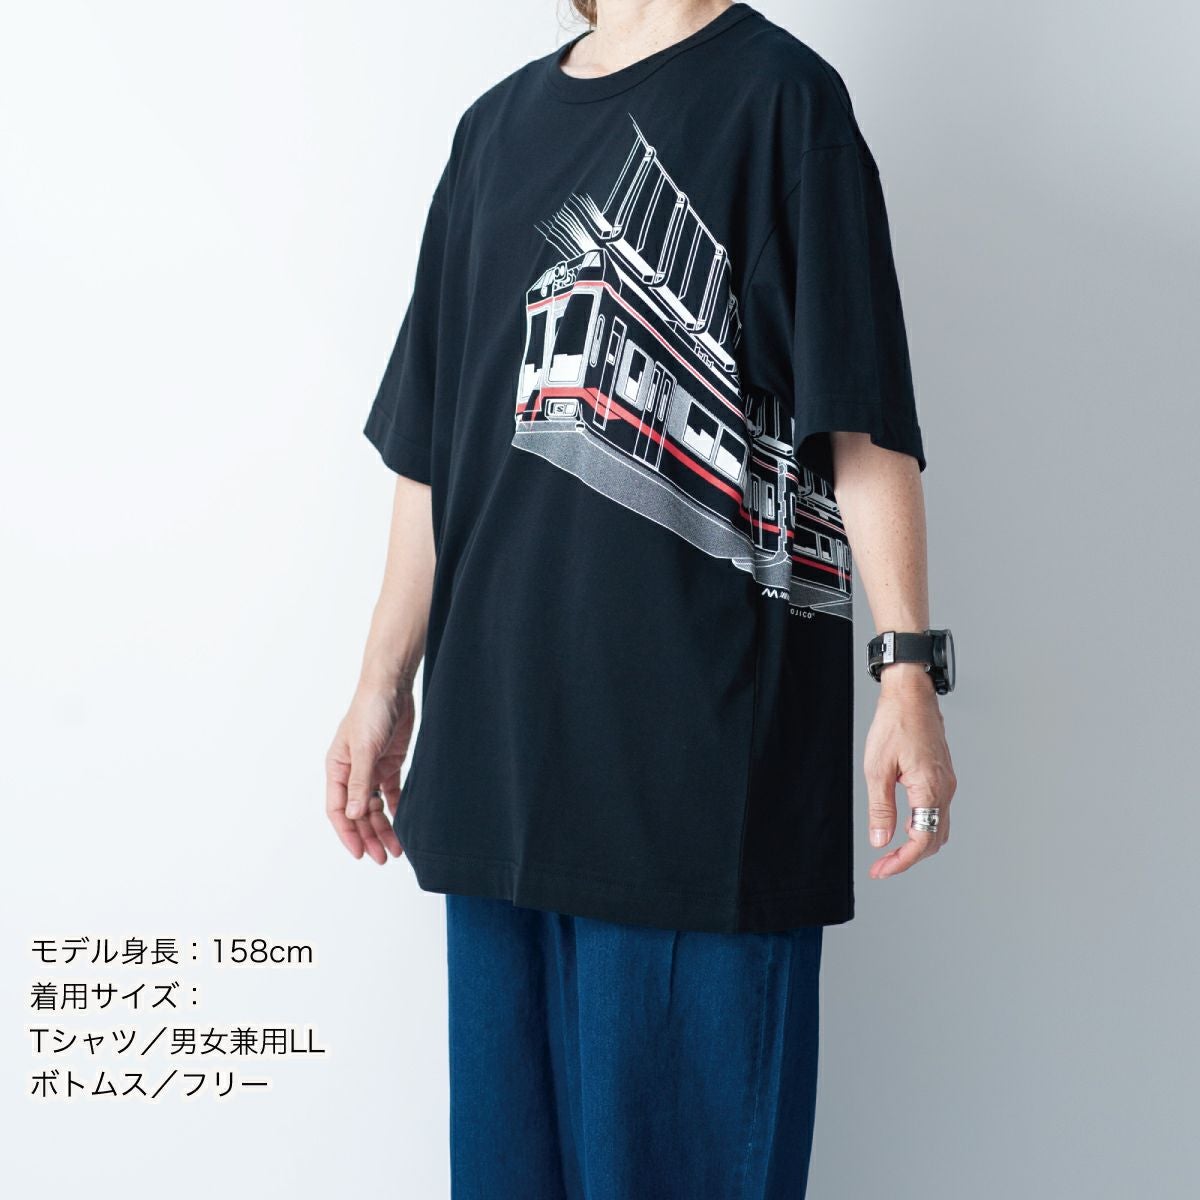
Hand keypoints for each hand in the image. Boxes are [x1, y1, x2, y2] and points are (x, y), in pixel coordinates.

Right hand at [324, 685, 412, 863]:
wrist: (392, 687)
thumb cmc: (370, 711)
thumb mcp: (364, 748)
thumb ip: (360, 782)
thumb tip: (354, 814)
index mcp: (337, 769)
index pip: (338, 810)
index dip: (347, 833)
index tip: (360, 853)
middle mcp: (352, 773)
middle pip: (358, 813)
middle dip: (369, 836)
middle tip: (382, 858)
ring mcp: (371, 769)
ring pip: (375, 808)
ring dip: (383, 828)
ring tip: (396, 849)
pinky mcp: (390, 764)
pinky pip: (390, 794)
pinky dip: (395, 810)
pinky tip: (402, 825)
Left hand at [864, 664, 955, 878]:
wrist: (911, 694)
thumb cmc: (895, 723)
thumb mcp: (877, 768)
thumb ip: (880, 808)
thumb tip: (881, 840)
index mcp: (930, 789)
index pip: (922, 841)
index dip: (902, 862)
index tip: (881, 869)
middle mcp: (945, 789)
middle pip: (934, 839)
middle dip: (909, 858)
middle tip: (882, 866)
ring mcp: (946, 782)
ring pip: (938, 827)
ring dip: (917, 844)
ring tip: (890, 851)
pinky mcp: (942, 775)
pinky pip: (938, 811)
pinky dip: (922, 826)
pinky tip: (902, 825)